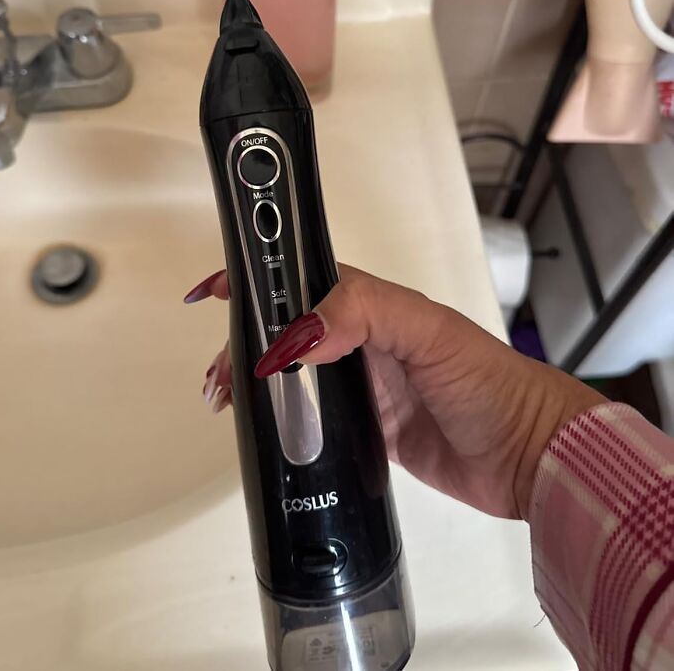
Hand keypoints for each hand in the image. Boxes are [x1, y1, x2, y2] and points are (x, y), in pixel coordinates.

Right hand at [184, 265, 603, 519]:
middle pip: (287, 334)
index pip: (304, 284)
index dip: (259, 283)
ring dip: (254, 384)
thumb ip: (364, 316)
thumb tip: (293, 339)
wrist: (526, 457)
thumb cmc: (487, 384)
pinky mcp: (366, 435)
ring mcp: (362, 390)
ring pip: (292, 378)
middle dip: (245, 344)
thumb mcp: (428, 332)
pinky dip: (279, 423)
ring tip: (224, 403)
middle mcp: (362, 344)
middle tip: (218, 377)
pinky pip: (311, 423)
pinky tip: (258, 432)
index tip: (213, 292)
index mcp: (373, 309)